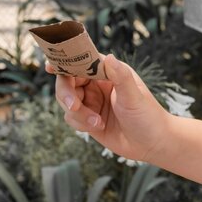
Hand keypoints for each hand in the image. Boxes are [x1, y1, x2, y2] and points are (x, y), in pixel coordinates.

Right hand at [49, 55, 172, 165]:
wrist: (151, 144)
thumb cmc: (148, 116)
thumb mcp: (134, 96)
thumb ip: (120, 76)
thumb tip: (108, 57)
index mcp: (108, 72)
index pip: (82, 61)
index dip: (65, 61)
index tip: (50, 66)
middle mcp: (96, 84)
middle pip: (67, 81)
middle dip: (67, 93)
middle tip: (74, 105)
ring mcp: (91, 101)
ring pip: (67, 101)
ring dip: (78, 113)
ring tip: (97, 122)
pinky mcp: (87, 119)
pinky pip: (71, 118)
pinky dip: (80, 124)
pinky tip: (99, 127)